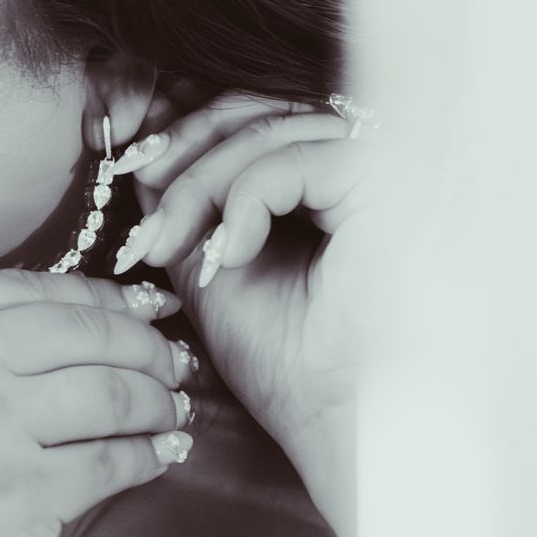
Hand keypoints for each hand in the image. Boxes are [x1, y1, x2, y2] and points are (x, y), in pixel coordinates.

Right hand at [0, 267, 194, 536]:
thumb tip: (27, 337)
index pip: (28, 289)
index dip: (96, 298)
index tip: (134, 310)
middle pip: (82, 330)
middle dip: (142, 345)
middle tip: (171, 361)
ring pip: (110, 390)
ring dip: (156, 398)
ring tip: (172, 409)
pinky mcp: (23, 492)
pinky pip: (112, 460)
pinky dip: (148, 455)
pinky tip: (159, 456)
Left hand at [110, 91, 382, 530]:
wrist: (340, 426)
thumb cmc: (291, 365)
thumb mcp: (217, 263)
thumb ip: (192, 202)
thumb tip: (147, 147)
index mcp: (341, 179)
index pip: (259, 115)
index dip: (191, 136)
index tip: (136, 173)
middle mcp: (377, 161)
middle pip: (263, 110)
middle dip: (186, 158)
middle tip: (148, 221)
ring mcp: (396, 166)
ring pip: (272, 130)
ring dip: (203, 188)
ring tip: (177, 251)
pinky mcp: (400, 182)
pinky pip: (297, 158)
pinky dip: (246, 200)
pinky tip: (232, 254)